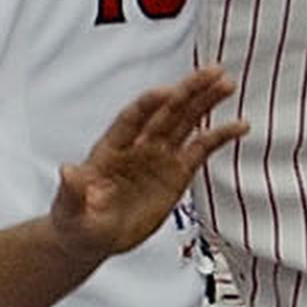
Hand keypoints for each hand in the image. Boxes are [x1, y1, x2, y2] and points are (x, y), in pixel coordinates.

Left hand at [50, 69, 241, 263]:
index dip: (147, 105)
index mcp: (111, 148)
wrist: (92, 234)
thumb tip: (67, 170)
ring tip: (227, 84)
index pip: (132, 119)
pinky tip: (239, 125)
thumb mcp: (71, 208)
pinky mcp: (176, 173)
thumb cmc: (77, 219)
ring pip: (184, 122)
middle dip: (187, 92)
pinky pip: (200, 150)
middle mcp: (138, 145)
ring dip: (205, 103)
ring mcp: (158, 156)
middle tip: (212, 72)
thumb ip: (72, 190)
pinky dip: (219, 136)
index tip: (166, 92)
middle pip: (165, 112)